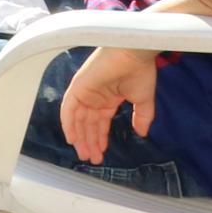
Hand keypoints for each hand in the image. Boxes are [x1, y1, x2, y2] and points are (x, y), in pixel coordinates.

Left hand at [59, 47, 158, 163]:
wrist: (133, 53)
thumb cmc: (140, 72)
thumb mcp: (143, 100)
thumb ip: (141, 117)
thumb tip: (142, 133)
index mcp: (108, 98)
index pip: (99, 122)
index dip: (100, 138)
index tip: (101, 153)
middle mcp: (94, 96)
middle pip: (87, 124)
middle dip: (90, 142)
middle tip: (92, 159)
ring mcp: (84, 92)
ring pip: (77, 119)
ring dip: (80, 137)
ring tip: (85, 154)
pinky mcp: (77, 87)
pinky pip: (68, 109)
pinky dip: (68, 123)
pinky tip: (72, 139)